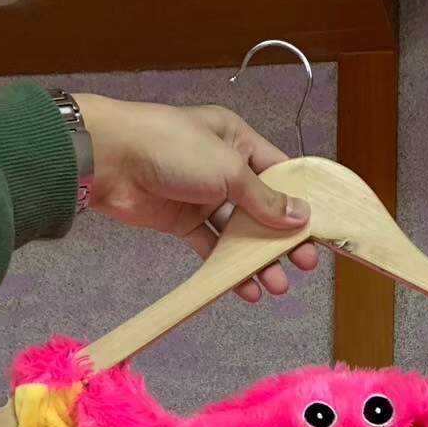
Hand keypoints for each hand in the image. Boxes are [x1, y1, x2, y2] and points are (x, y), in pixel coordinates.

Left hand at [72, 94, 317, 302]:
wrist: (109, 159)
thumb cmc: (168, 147)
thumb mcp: (229, 170)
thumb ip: (265, 198)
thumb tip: (300, 216)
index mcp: (237, 139)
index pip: (279, 173)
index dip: (299, 203)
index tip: (317, 231)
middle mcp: (222, 166)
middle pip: (261, 208)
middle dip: (281, 239)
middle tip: (302, 265)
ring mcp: (201, 195)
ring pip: (238, 232)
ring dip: (256, 259)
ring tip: (276, 285)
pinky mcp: (182, 220)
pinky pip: (211, 246)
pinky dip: (227, 267)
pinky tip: (244, 287)